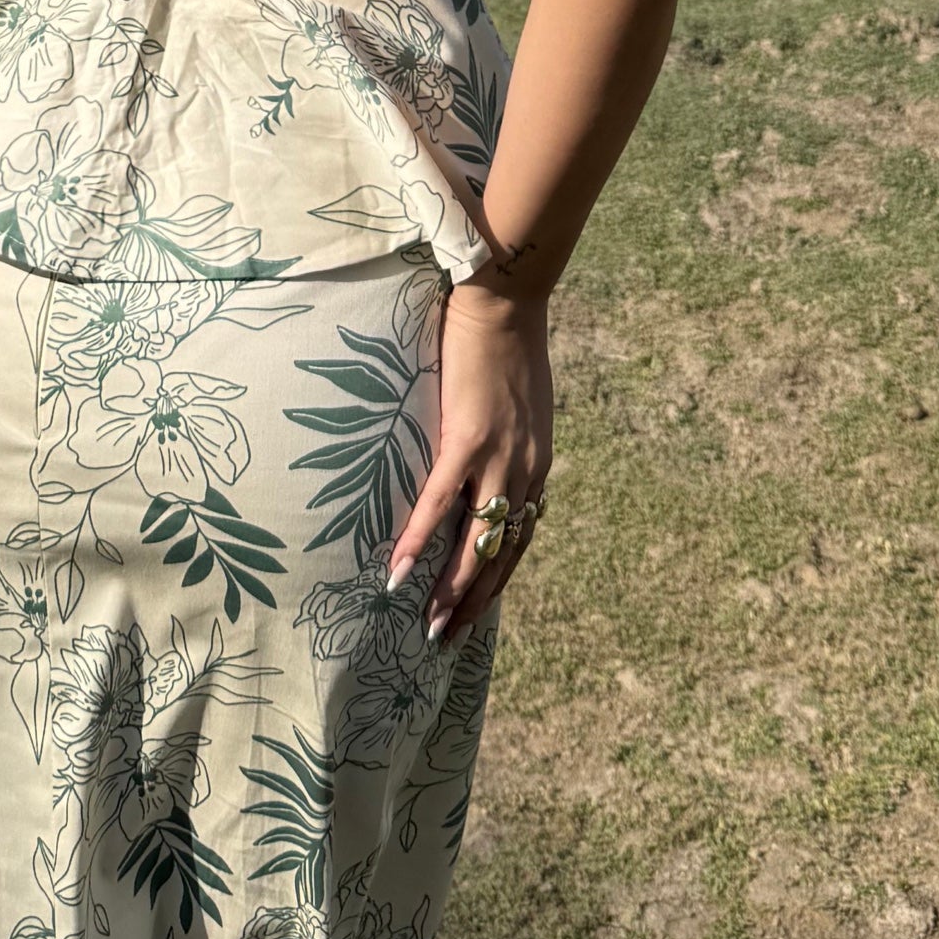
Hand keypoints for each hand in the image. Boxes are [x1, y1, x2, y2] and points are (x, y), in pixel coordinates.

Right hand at [386, 276, 551, 643]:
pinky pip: (439, 502)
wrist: (505, 299)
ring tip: (428, 625)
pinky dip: (420, 541)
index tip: (475, 611)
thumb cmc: (506, 342)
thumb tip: (487, 458)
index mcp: (538, 465)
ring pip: (475, 541)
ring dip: (451, 589)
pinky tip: (399, 572)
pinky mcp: (468, 438)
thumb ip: (510, 439)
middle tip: (447, 640)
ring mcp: (498, 457)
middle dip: (475, 601)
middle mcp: (526, 471)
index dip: (497, 579)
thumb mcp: (522, 404)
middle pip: (502, 553)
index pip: (520, 537)